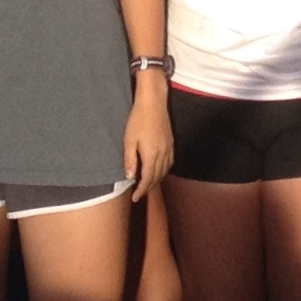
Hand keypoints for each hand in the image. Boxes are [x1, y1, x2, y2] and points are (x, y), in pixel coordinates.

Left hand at [124, 76, 172, 192]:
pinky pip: (170, 162)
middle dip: (149, 188)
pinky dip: (164, 171)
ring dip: (157, 180)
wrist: (153, 102)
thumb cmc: (138, 119)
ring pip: (165, 171)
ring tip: (148, 185)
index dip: (141, 190)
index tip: (135, 198)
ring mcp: (169, 148)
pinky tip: (159, 171)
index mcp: (151, 155)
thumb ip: (130, 160)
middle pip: (157, 177)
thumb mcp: (129, 140)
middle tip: (139, 194)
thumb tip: (129, 176)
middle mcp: (163, 154)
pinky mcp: (171, 142)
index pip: (147, 179)